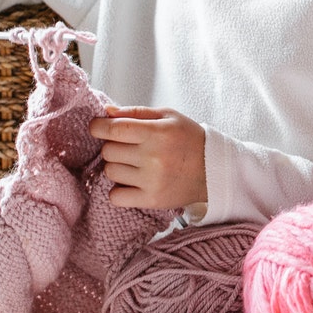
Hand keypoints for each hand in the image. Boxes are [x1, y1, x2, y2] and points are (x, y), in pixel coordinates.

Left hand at [90, 106, 207, 209]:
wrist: (214, 170)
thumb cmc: (190, 139)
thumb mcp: (168, 117)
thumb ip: (136, 113)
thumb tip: (107, 112)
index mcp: (157, 133)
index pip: (113, 129)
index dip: (98, 127)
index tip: (98, 127)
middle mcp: (153, 157)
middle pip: (108, 151)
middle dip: (114, 146)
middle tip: (130, 147)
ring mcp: (151, 180)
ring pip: (110, 172)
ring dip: (117, 167)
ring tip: (135, 165)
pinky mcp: (151, 200)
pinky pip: (115, 196)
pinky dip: (118, 190)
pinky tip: (132, 183)